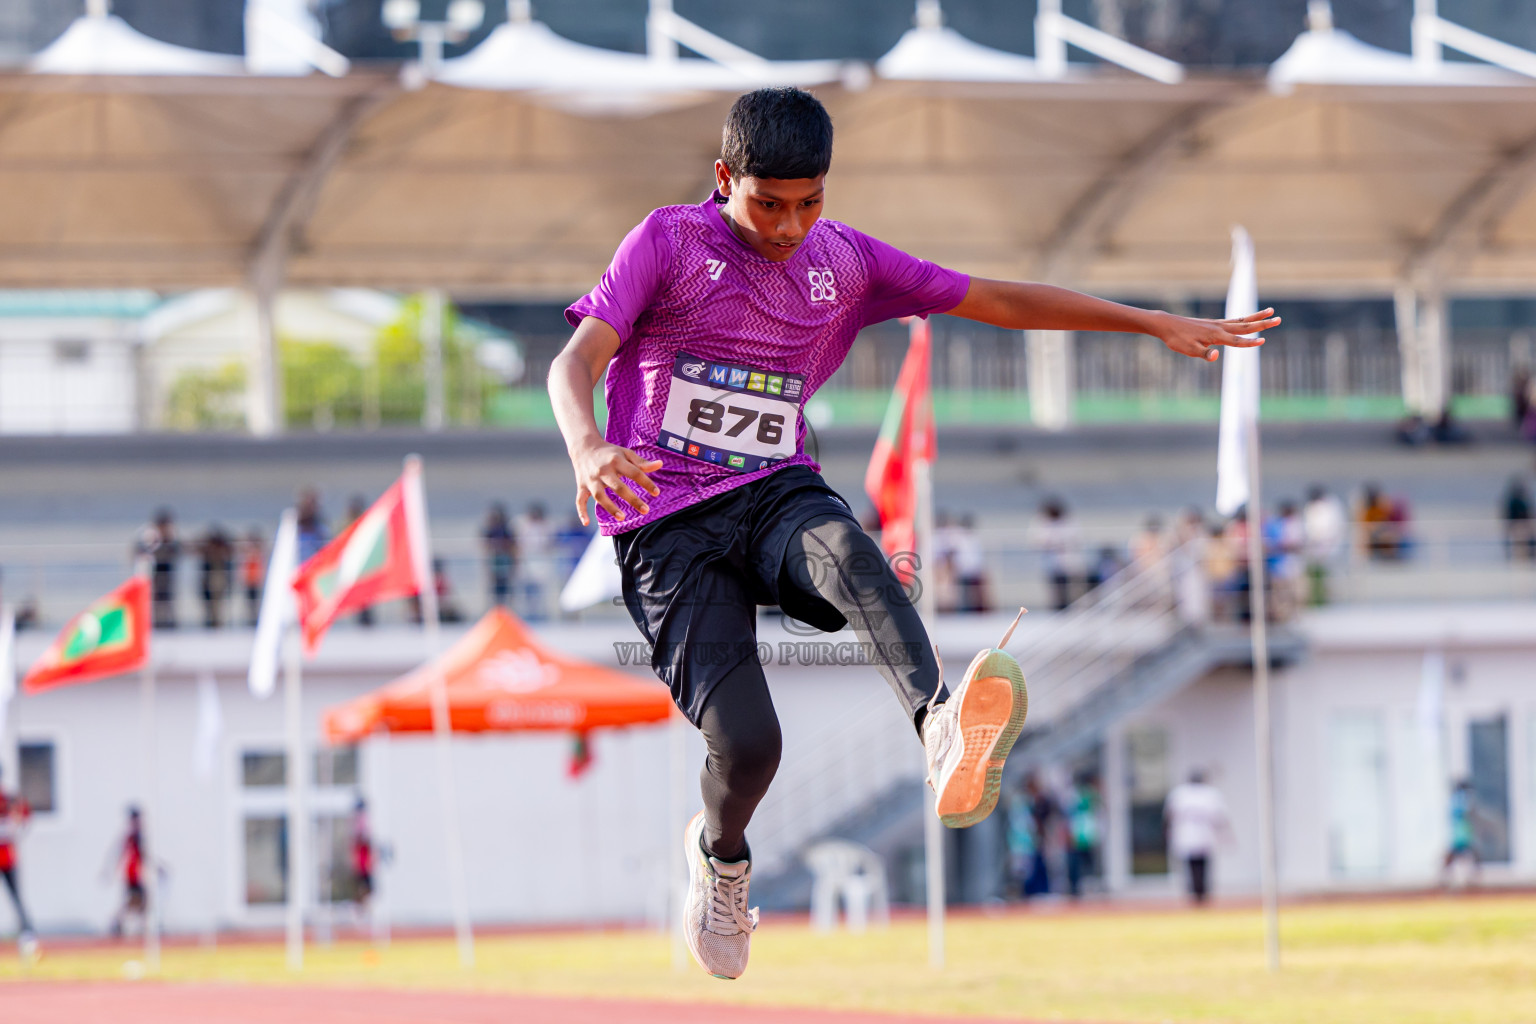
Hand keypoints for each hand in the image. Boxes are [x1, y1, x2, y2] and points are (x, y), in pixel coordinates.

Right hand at [571, 440, 661, 525]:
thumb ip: (642, 462)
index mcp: (616, 460)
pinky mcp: (581, 487)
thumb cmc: (609, 452)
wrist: (584, 447)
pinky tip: (587, 522)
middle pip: (618, 487)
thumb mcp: (625, 453)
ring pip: (600, 496)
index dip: (646, 483)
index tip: (656, 493)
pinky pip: (580, 501)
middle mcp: (603, 470)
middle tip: (646, 510)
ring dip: (610, 507)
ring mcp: (591, 480)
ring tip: (622, 517)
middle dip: (632, 499)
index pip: (634, 473)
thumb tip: (660, 465)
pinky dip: (581, 512)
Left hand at [1150, 308, 1279, 361]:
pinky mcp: (1213, 323)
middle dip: (1262, 324)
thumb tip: (1217, 356)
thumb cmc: (1177, 339)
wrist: (1166, 324)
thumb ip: (1204, 354)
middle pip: (1245, 326)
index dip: (1250, 342)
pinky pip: (1233, 320)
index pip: (1237, 340)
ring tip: (1270, 311)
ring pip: (1241, 320)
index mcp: (1215, 335)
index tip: (1263, 341)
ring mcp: (1216, 324)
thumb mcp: (1188, 350)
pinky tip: (1248, 319)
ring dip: (1256, 317)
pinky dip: (1244, 319)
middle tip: (1279, 319)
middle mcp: (1219, 327)